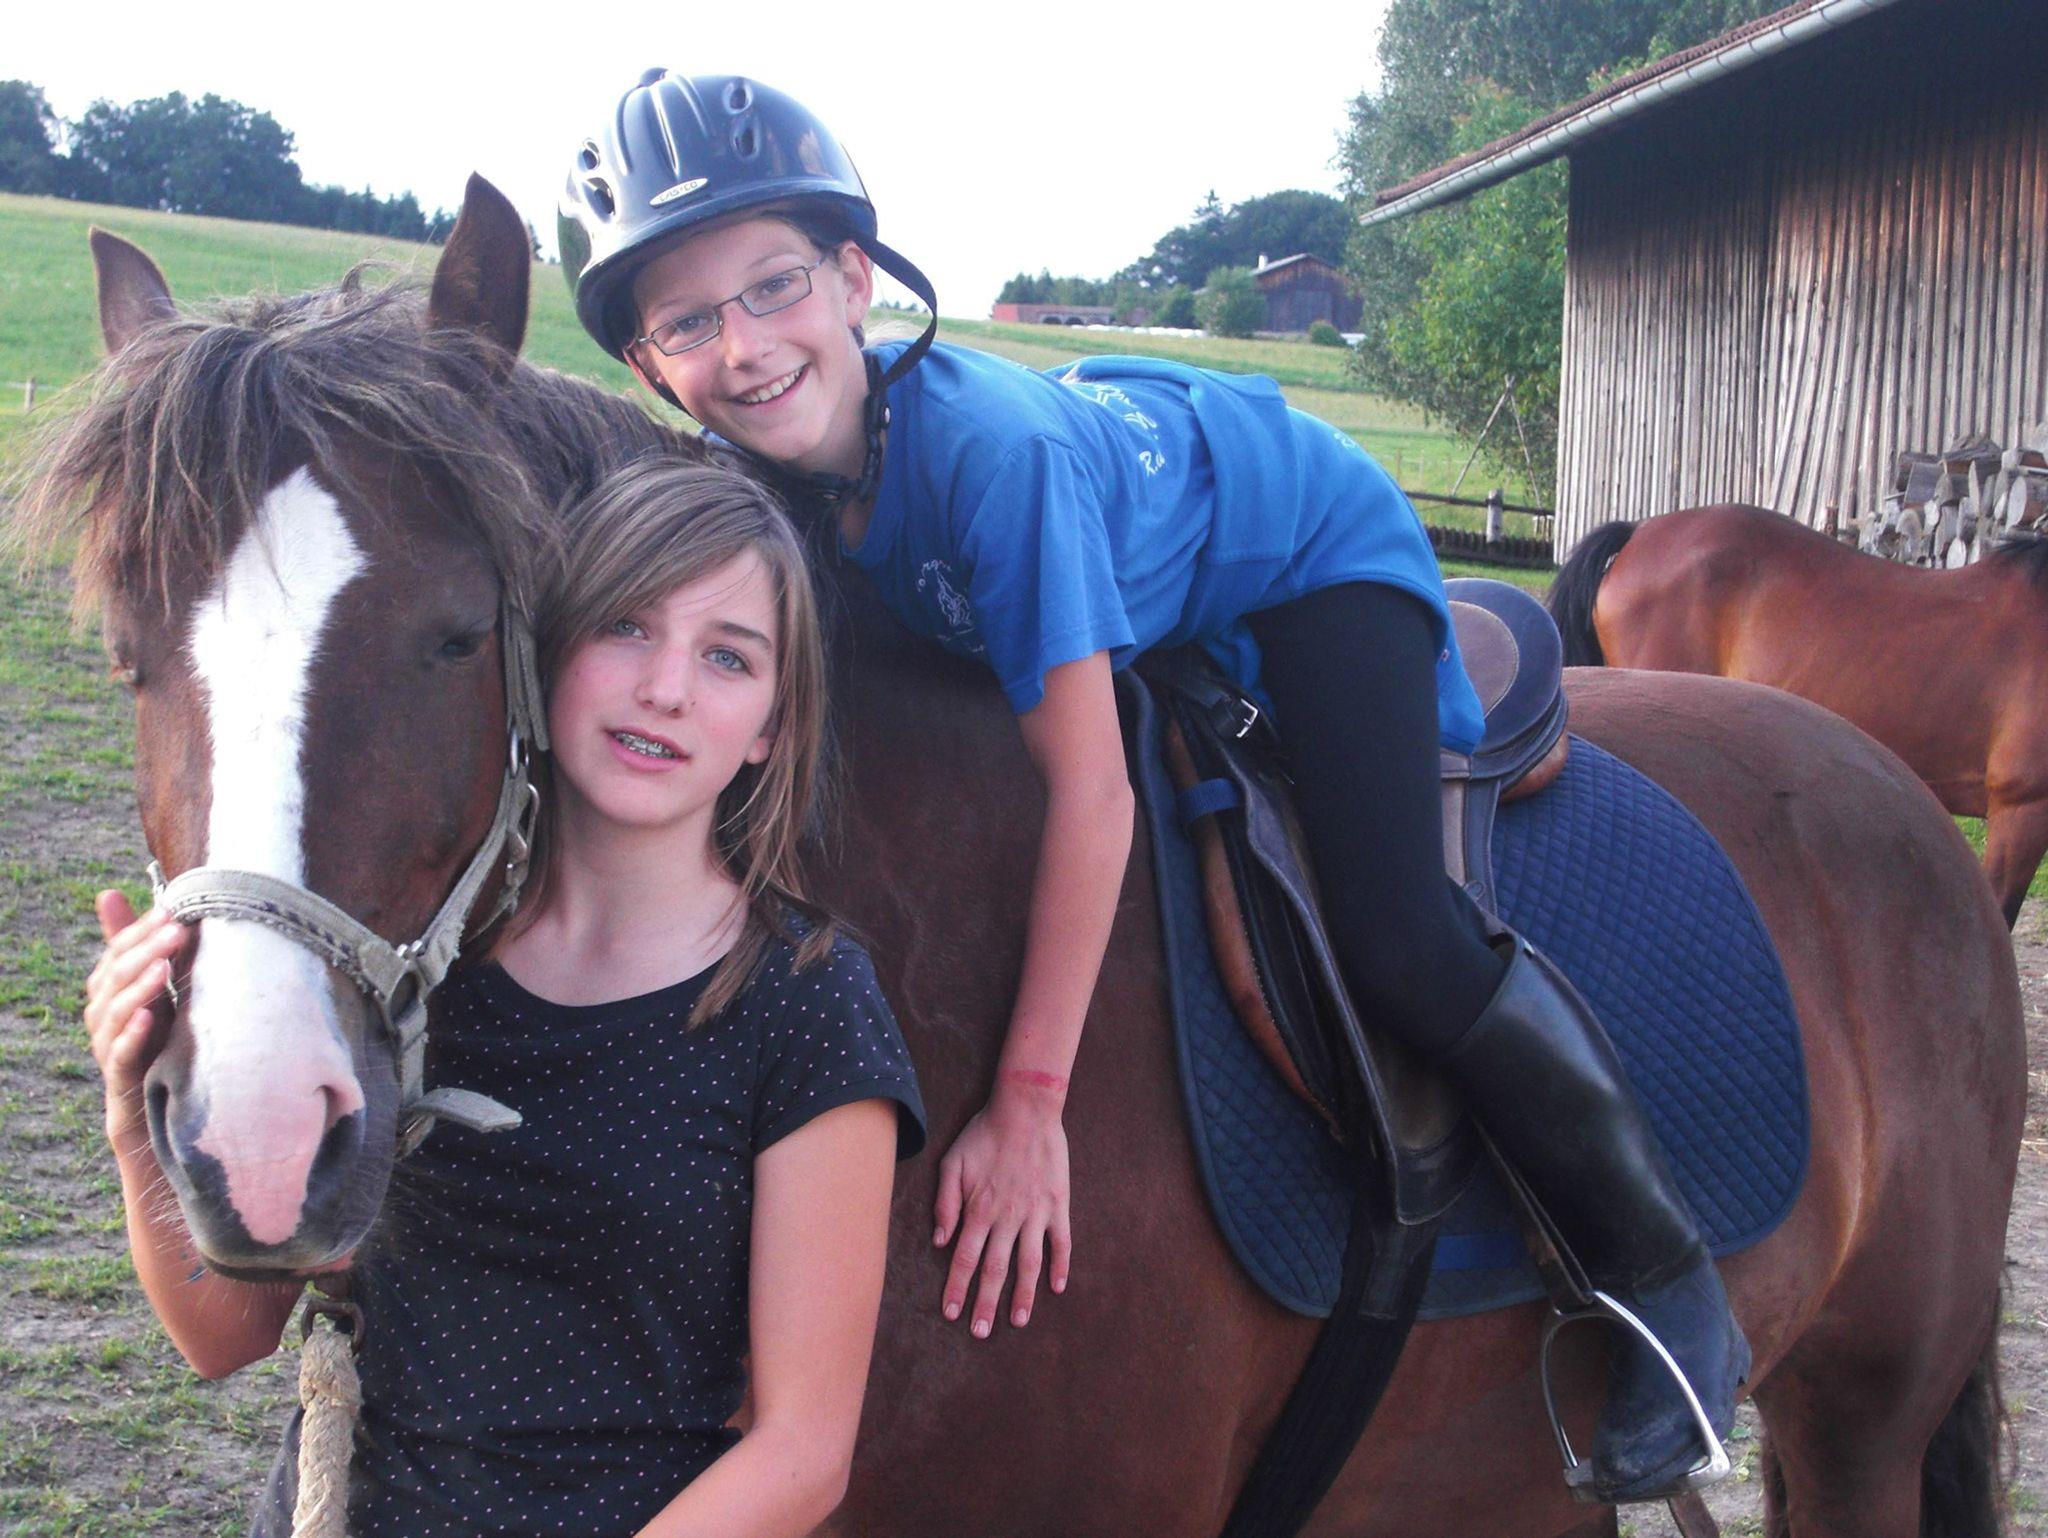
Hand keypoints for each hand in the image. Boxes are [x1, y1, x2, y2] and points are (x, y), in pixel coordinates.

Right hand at [83, 891, 190, 1150]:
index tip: (172, 909)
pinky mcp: (123, 1077)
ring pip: (116, 1013)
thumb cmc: (160, 1039)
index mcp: (110, 992)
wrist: (158, 1109)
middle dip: (145, 951)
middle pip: (116, 978)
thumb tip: (110, 892)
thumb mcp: (158, 989)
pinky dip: (134, 1034)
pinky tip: (149, 1017)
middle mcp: (104, 1017)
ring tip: (163, 968)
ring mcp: (110, 1047)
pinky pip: (122, 1054)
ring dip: (140, 988)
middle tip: (176, 930)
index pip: (118, 954)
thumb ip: (143, 946)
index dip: (140, 930)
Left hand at [933, 1080, 1071, 1335]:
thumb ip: (945, 1203)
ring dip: (1024, 1295)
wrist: (1026, 1109)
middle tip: (981, 1333)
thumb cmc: (984, 1134)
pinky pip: (1062, 1242)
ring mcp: (1036, 1213)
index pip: (965, 1259)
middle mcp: (1007, 1217)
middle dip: (986, 1304)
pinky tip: (1057, 1287)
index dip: (958, 1288)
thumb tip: (940, 1240)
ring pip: (1029, 1263)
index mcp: (979, 1209)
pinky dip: (1061, 1266)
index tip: (952, 1313)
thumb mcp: (952, 1163)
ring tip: (1019, 1322)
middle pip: (995, 1269)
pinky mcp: (1058, 1205)